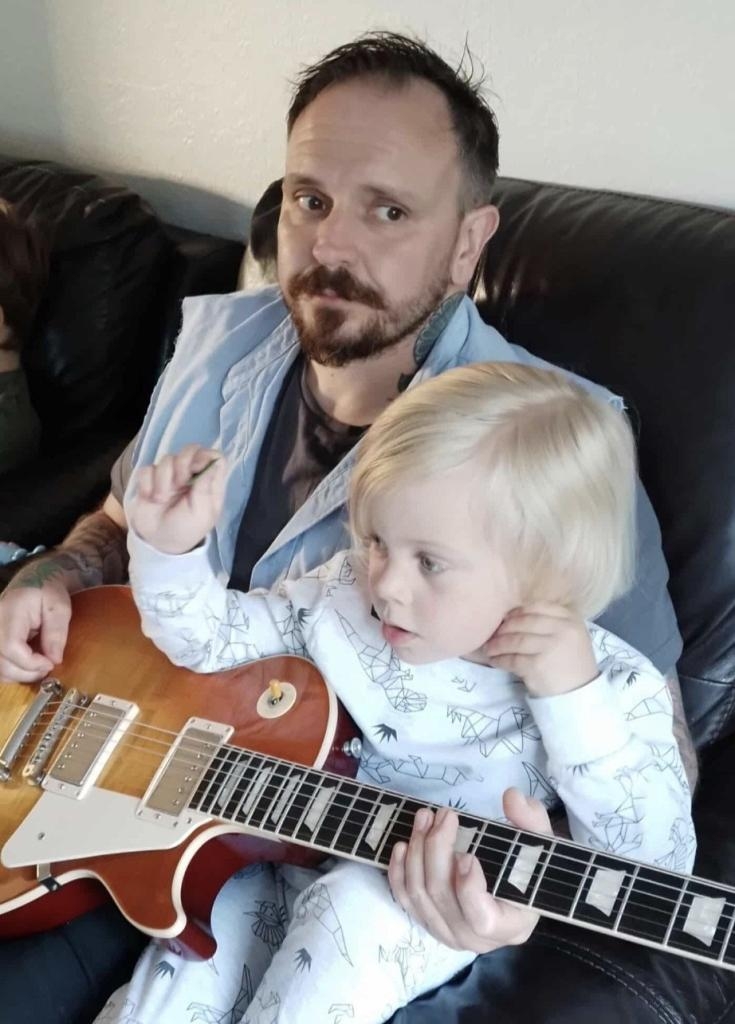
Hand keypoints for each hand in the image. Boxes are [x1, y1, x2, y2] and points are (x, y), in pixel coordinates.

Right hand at [0, 575, 70, 681]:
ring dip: (19, 674)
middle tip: (48, 666)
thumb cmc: (48, 590)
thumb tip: (54, 660)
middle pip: (1, 661)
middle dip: (27, 672)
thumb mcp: (59, 606)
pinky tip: (28, 665)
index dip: (30, 663)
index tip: (50, 663)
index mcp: (9, 612)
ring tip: (39, 666)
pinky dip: (12, 670)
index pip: (11, 647)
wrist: (32, 580)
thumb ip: (56, 632)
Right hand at [128, 445, 225, 554]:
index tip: (196, 469)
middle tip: (178, 483)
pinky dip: (147, 483)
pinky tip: (149, 497)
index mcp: (209, 483)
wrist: (158, 543)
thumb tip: (214, 461)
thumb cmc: (186, 530)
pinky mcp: (150, 480)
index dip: (205, 457)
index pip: (214, 456)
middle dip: (182, 463)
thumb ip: (205, 487)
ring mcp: (170, 476)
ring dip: (163, 479)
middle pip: (191, 450)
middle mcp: (191, 475)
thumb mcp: (201, 513)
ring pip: (167, 458)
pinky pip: (147, 469)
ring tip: (161, 499)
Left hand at [387, 788, 549, 952]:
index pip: (482, 918)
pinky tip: (402, 845)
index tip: (468, 854)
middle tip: (444, 815)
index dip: (469, 888)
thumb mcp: (540, 842)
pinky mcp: (428, 921)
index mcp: (510, 925)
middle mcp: (475, 938)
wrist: (516, 885)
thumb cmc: (529, 866)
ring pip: (419, 894)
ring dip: (417, 851)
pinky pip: (405, 900)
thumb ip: (531, 820)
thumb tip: (511, 798)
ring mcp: (447, 932)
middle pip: (442, 895)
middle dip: (436, 848)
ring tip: (425, 818)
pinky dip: (399, 872)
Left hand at [483, 603, 598, 696]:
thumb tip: (511, 614)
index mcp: (570, 620)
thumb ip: (549, 622)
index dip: (518, 611)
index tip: (506, 618)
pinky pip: (512, 659)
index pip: (537, 607)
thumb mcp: (569, 635)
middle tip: (493, 633)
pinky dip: (499, 659)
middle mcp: (563, 630)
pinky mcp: (537, 666)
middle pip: (524, 622)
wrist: (579, 693)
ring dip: (498, 644)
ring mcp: (550, 648)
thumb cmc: (570, 662)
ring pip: (515, 640)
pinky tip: (494, 661)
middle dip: (504, 627)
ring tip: (489, 648)